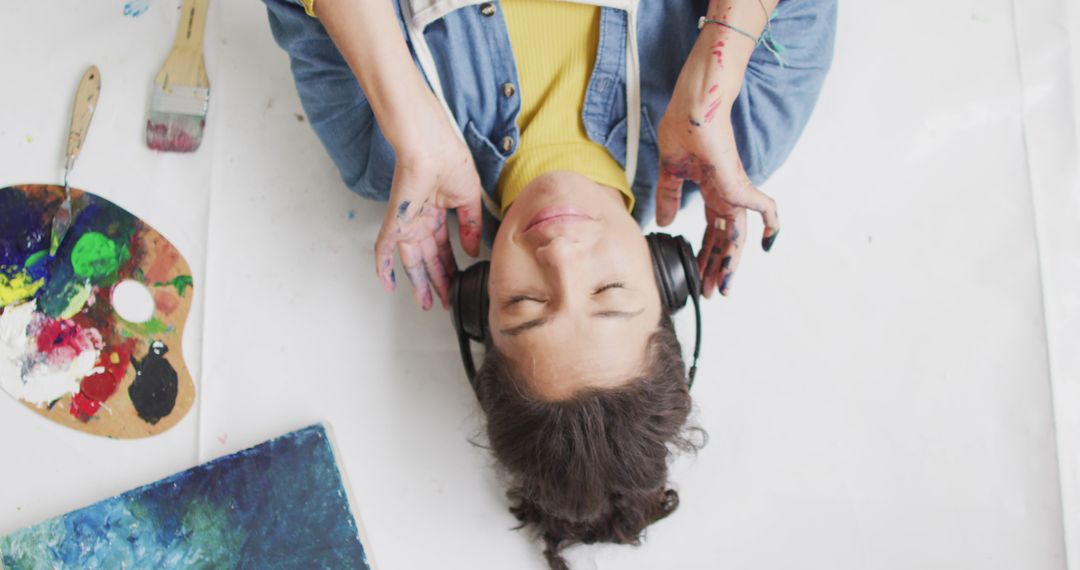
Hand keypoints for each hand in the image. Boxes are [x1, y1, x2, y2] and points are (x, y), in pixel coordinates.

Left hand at [374, 117, 482, 310]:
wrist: (430, 146)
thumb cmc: (449, 160)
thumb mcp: (469, 198)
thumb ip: (470, 225)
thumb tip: (472, 250)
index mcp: (438, 212)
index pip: (443, 246)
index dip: (451, 266)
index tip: (458, 282)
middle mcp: (421, 219)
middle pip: (428, 258)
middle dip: (437, 280)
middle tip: (444, 301)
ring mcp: (407, 222)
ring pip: (411, 260)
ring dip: (419, 283)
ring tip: (426, 303)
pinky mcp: (395, 221)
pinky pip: (385, 248)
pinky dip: (384, 267)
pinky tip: (386, 285)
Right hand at [655, 48, 779, 297]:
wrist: (696, 102)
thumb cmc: (684, 124)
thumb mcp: (670, 169)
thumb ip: (669, 196)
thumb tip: (666, 222)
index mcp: (710, 189)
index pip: (710, 229)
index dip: (704, 252)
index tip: (695, 275)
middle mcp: (725, 193)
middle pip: (724, 239)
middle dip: (715, 267)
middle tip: (710, 292)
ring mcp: (733, 188)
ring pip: (737, 235)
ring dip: (729, 263)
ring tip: (721, 287)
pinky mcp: (738, 183)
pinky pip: (763, 207)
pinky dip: (771, 223)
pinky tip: (770, 241)